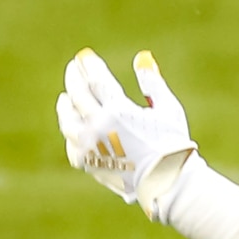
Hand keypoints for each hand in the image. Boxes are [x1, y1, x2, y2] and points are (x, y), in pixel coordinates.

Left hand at [58, 47, 196, 213]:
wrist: (169, 182)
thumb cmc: (173, 144)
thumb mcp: (168, 109)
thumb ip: (153, 83)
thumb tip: (142, 57)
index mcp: (119, 111)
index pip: (97, 80)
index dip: (90, 66)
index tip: (85, 56)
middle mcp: (99, 127)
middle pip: (78, 95)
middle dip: (74, 78)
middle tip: (74, 68)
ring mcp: (91, 147)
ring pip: (68, 121)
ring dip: (65, 106)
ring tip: (65, 98)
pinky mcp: (89, 164)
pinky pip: (73, 145)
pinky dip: (72, 134)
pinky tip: (74, 129)